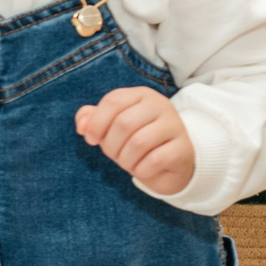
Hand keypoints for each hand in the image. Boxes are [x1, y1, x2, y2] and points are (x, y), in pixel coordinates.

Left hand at [74, 86, 195, 195]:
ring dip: (125, 160)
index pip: (113, 101)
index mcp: (141, 95)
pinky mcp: (183, 148)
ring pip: (138, 143)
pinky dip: (141, 170)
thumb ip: (92, 120)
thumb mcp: (112, 128)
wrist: (170, 164)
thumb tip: (82, 125)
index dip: (96, 123)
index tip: (91, 139)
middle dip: (110, 145)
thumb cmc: (136, 141)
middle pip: (124, 123)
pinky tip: (143, 169)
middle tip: (114, 155)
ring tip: (128, 163)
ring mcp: (175, 125)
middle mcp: (161, 105)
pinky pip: (154, 160)